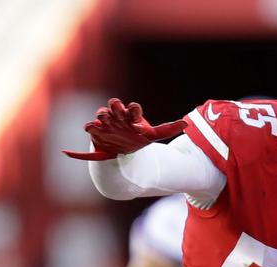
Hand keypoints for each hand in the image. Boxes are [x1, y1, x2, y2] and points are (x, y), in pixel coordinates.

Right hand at [64, 98, 186, 160]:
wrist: (123, 152)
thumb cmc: (138, 139)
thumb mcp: (153, 135)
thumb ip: (168, 129)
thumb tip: (186, 124)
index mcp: (132, 115)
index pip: (133, 108)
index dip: (134, 110)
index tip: (136, 118)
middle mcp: (119, 116)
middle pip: (115, 104)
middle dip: (116, 105)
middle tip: (118, 109)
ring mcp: (107, 123)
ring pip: (102, 113)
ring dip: (102, 114)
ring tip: (104, 119)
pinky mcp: (96, 131)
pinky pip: (89, 126)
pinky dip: (90, 127)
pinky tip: (93, 129)